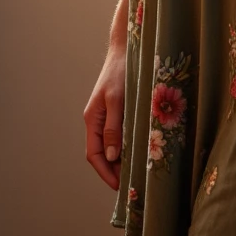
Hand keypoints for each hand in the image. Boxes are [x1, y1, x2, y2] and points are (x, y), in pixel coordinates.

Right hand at [83, 45, 126, 191]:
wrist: (128, 48)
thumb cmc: (121, 71)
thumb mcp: (117, 99)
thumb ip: (114, 127)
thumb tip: (112, 156)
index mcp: (93, 119)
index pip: (94, 154)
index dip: (105, 173)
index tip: (118, 187)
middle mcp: (99, 120)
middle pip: (104, 153)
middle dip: (115, 170)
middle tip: (134, 183)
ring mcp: (109, 116)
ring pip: (113, 145)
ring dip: (123, 159)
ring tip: (139, 171)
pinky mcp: (120, 111)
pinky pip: (122, 134)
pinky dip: (129, 145)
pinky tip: (142, 150)